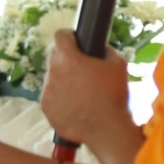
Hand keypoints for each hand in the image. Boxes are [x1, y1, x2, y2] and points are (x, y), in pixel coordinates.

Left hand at [40, 30, 137, 153]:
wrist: (105, 127)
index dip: (68, 35)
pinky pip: (50, 94)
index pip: (59, 36)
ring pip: (52, 76)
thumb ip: (105, 51)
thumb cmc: (113, 94)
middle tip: (81, 67)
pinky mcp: (45, 106)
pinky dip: (59, 96)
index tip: (75, 40)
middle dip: (66, 57)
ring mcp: (46, 90)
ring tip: (80, 90)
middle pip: (54, 56)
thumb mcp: (118, 64)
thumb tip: (99, 48)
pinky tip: (74, 103)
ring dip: (62, 78)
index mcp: (68, 58)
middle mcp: (52, 72)